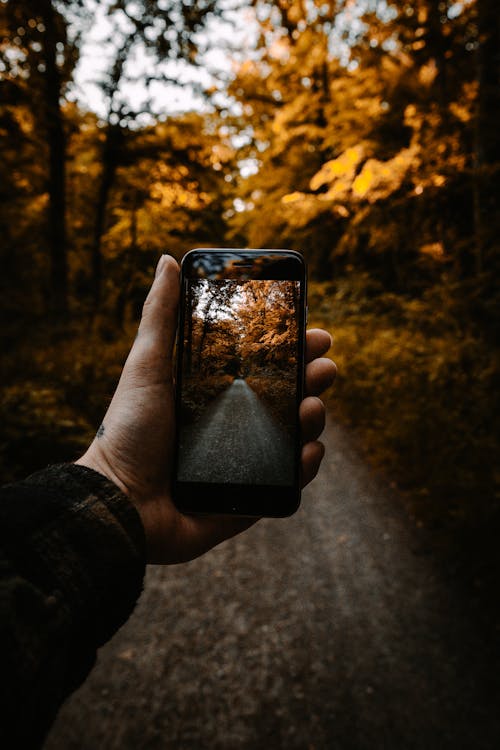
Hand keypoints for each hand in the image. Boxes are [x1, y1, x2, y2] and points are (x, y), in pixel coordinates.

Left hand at [76, 255, 336, 563]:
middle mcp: (236, 424)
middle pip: (289, 397)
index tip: (314, 332)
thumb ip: (160, 315)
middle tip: (324, 369)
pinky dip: (305, 467)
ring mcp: (246, 461)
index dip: (294, 348)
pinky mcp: (251, 498)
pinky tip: (307, 451)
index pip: (267, 365)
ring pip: (296, 436)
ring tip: (311, 409)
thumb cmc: (128, 431)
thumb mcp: (146, 365)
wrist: (119, 501)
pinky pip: (289, 482)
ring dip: (314, 418)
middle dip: (315, 378)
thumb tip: (167, 260)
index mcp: (217, 392)